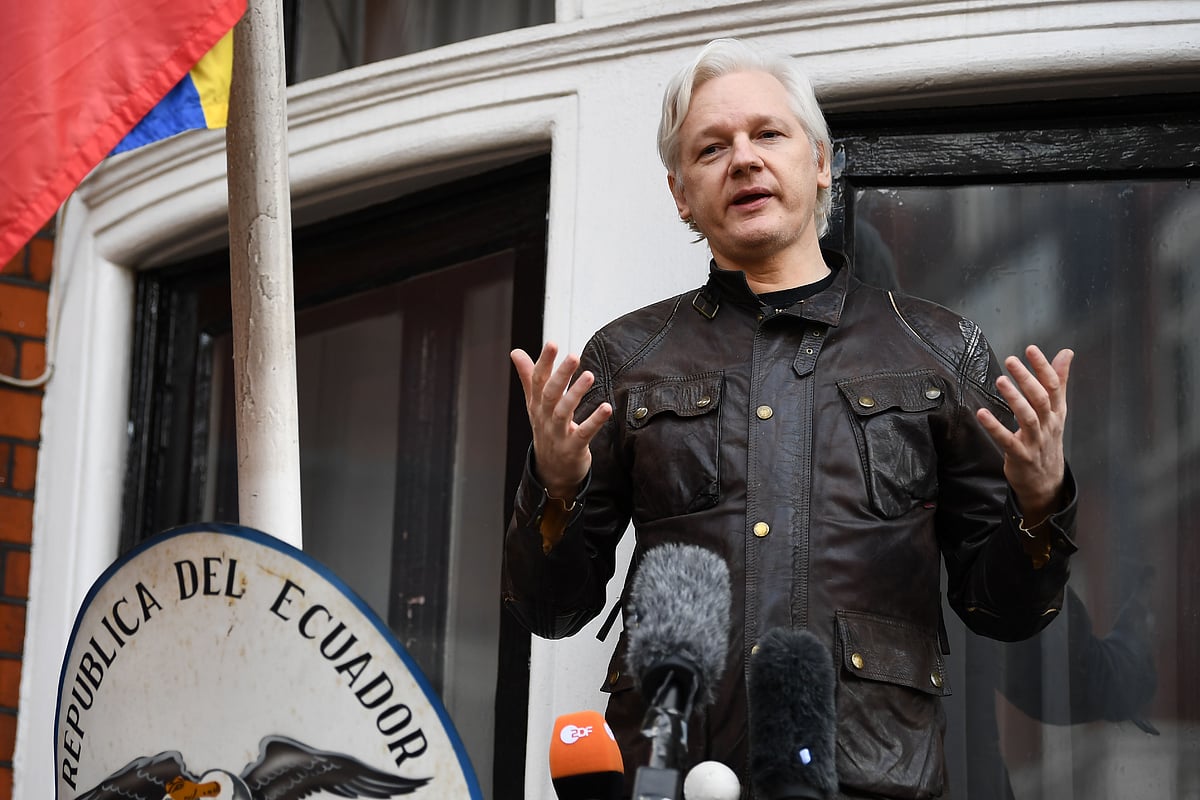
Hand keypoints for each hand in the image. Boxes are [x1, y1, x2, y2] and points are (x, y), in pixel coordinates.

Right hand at [511, 342, 612, 498]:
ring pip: (563, 412)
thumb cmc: (546, 431)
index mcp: (537, 405)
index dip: (543, 362)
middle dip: (560, 375)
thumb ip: (529, 377)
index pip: (537, 380)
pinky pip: (583, 434)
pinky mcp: (573, 448)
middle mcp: (545, 418)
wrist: (551, 472)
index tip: (551, 344)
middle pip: (550, 394)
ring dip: (575, 394)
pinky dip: (594, 421)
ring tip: (588, 376)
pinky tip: (606, 408)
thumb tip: (516, 352)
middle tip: (573, 356)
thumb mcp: (535, 404)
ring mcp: (558, 434)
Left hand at [976, 345, 1073, 521]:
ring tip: (1001, 380)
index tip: (1031, 349)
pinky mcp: (1020, 456)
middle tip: (1011, 361)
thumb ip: (1058, 381)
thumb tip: (1066, 353)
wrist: (1046, 481)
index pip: (1054, 386)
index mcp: (1057, 412)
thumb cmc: (1048, 439)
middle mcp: (1049, 425)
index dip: (1043, 367)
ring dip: (1014, 399)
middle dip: (1027, 379)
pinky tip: (982, 414)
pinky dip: (995, 427)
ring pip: (1028, 418)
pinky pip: (1008, 440)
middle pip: (1041, 399)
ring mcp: (1036, 441)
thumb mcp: (1057, 411)